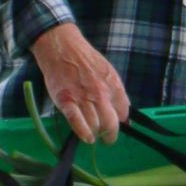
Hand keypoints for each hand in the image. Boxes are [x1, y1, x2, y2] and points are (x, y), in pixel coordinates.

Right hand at [31, 22, 129, 144]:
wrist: (62, 48)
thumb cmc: (85, 59)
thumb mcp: (107, 71)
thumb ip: (116, 91)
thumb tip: (123, 111)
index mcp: (113, 85)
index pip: (123, 112)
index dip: (120, 122)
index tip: (115, 125)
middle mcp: (101, 93)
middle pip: (110, 124)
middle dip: (110, 135)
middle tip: (106, 138)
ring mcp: (83, 98)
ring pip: (94, 126)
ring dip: (95, 133)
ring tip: (93, 135)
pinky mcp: (66, 101)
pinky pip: (77, 122)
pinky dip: (83, 133)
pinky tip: (87, 138)